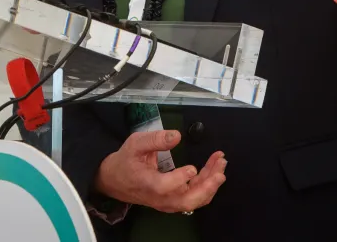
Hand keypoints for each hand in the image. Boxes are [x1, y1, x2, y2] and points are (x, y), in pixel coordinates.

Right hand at [92, 129, 226, 213]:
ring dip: (211, 183)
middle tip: (220, 169)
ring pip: (194, 200)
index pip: (164, 187)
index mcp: (147, 184)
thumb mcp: (135, 143)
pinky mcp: (174, 200)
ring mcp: (168, 201)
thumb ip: (155, 139)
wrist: (115, 180)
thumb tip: (176, 135)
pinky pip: (194, 196)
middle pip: (186, 201)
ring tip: (221, 163)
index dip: (179, 179)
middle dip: (207, 186)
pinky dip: (206, 184)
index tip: (193, 167)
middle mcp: (160, 198)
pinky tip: (214, 169)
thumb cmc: (126, 160)